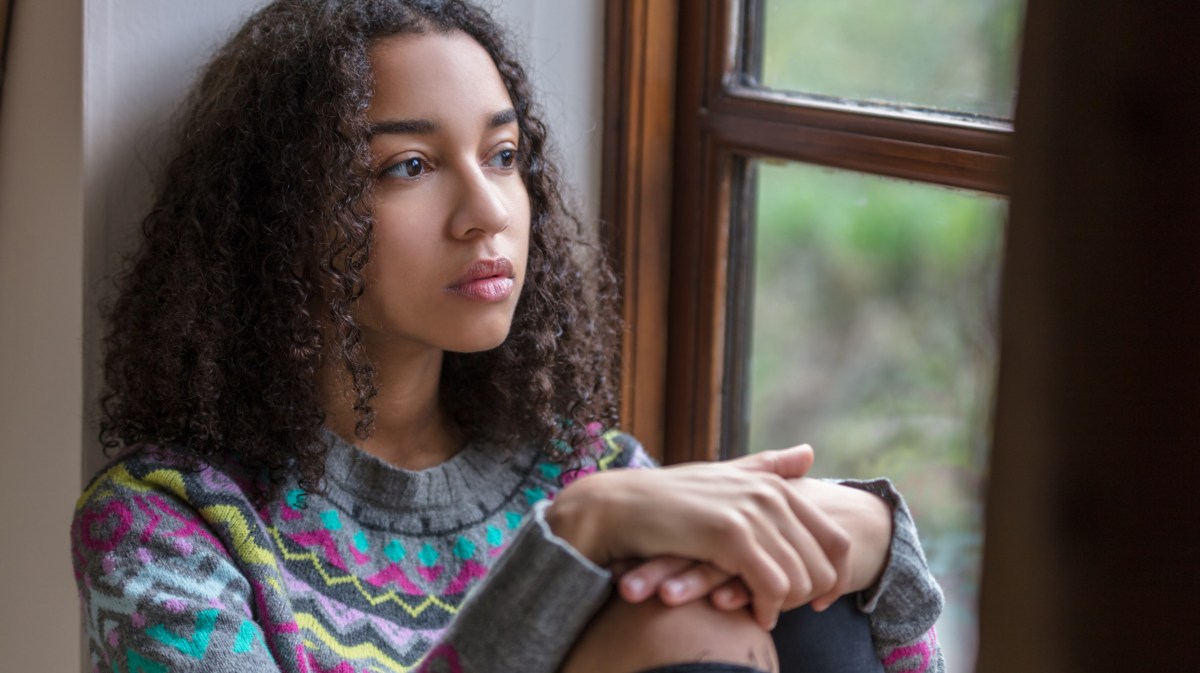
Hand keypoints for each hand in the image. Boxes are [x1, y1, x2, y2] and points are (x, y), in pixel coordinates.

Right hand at [612, 480, 892, 614]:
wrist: (619, 507)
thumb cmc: (668, 499)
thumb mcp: (724, 477)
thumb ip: (767, 468)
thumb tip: (809, 453)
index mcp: (774, 485)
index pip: (836, 540)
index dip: (835, 577)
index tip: (820, 602)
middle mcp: (770, 494)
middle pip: (823, 564)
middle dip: (810, 597)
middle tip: (785, 611)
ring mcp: (752, 512)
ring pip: (800, 578)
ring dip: (786, 606)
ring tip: (764, 613)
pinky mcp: (730, 535)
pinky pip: (772, 586)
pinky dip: (767, 608)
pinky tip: (753, 615)